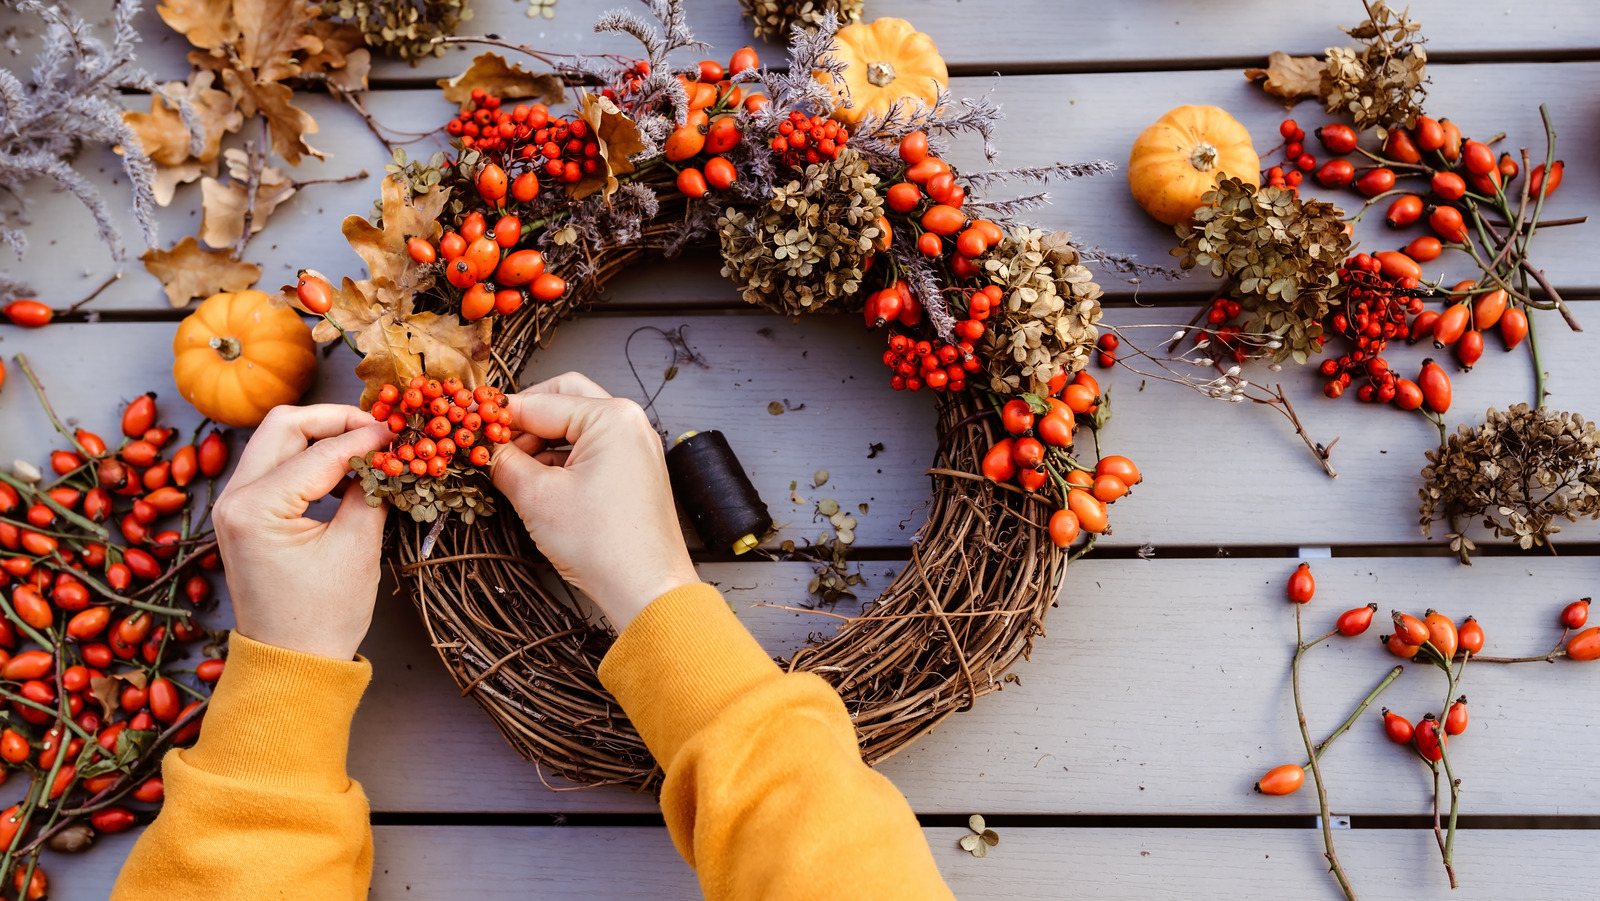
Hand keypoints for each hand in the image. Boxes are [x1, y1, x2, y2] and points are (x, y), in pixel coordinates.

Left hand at [212, 405, 392, 659]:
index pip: (320, 452)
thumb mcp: (357, 548)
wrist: (290, 663)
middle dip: (335, 419)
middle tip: (378, 428)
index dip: (365, 437)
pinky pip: (275, 465)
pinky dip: (309, 457)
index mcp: (256, 507)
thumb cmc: (323, 617)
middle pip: (284, 425)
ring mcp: (233, 504)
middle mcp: (234, 498)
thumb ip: (371, 489)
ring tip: (366, 446)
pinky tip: (344, 470)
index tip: (400, 432)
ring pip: (276, 439)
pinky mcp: (243, 514)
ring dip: (321, 435)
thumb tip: (386, 451)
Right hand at [490, 373, 697, 631]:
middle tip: (494, 443)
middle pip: (563, 400)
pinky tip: (537, 482)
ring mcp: (636, 448)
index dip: (500, 416)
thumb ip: (504, 462)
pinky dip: (562, 459)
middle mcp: (630, 424)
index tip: (471, 425)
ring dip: (541, 441)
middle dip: (525, 420)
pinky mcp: (634, 471)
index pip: (541, 402)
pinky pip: (591, 450)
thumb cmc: (604, 545)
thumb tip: (485, 448)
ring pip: (576, 426)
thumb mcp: (536, 497)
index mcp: (612, 417)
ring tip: (511, 470)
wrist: (646, 589)